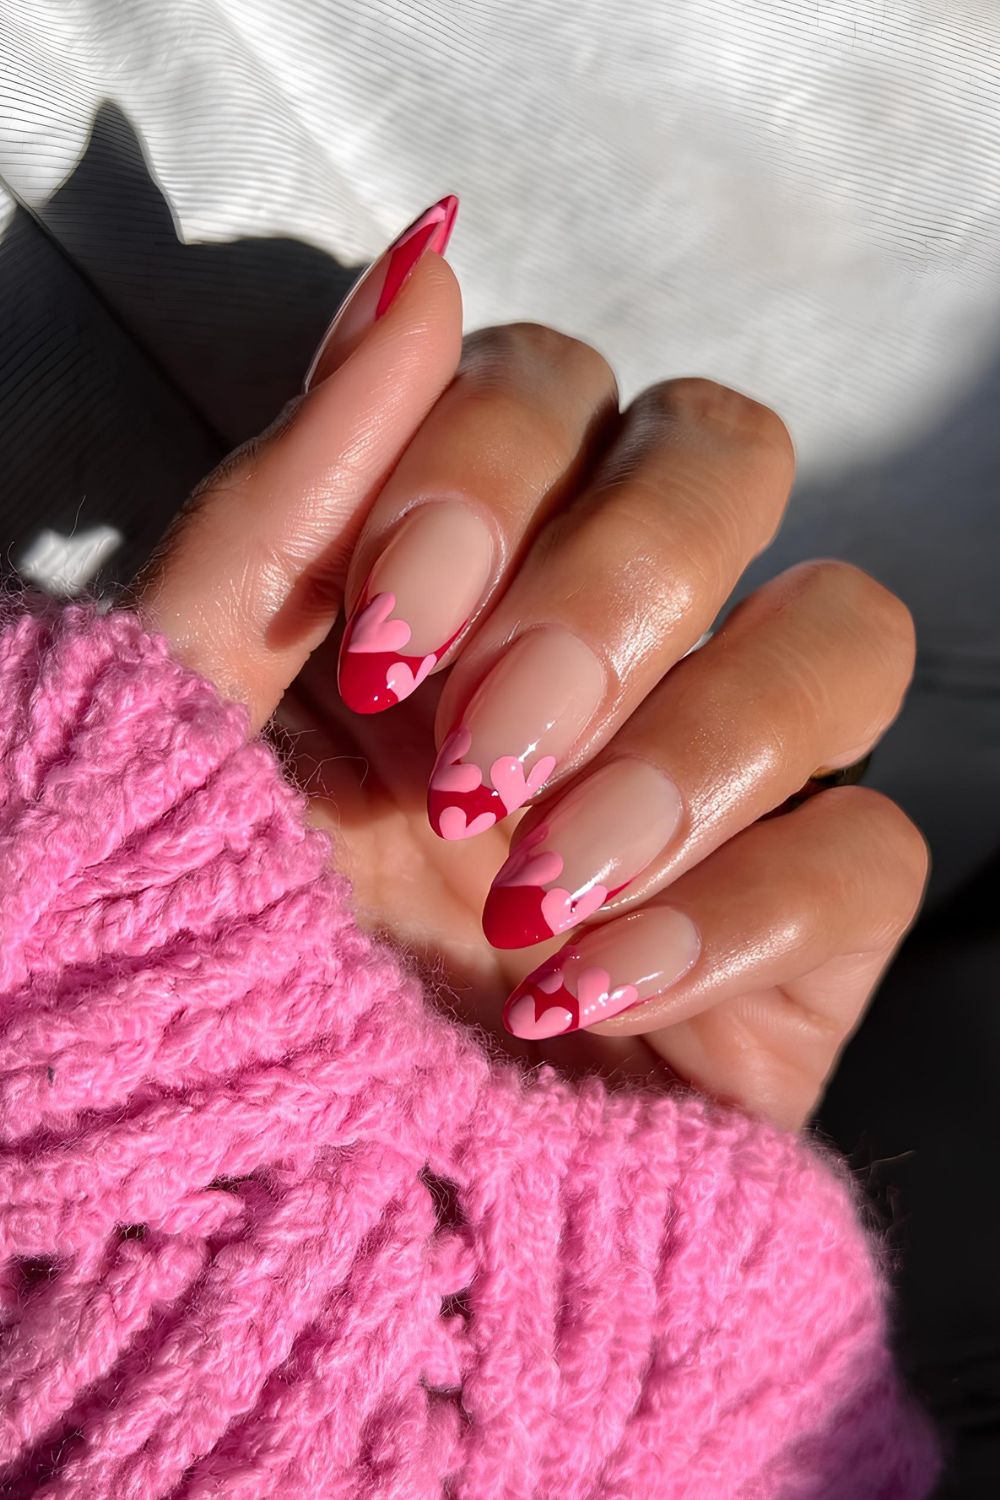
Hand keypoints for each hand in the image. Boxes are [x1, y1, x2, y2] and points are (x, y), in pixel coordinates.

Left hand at [139, 205, 925, 1129]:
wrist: (272, 1231)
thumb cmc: (205, 954)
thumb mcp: (191, 711)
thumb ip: (287, 489)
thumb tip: (423, 253)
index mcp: (457, 577)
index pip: (557, 386)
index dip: (492, 466)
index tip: (382, 631)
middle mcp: (603, 651)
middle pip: (731, 454)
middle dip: (614, 580)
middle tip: (474, 744)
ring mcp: (716, 791)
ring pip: (847, 629)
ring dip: (694, 741)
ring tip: (531, 883)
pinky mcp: (801, 944)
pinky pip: (874, 854)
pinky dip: (731, 912)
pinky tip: (585, 995)